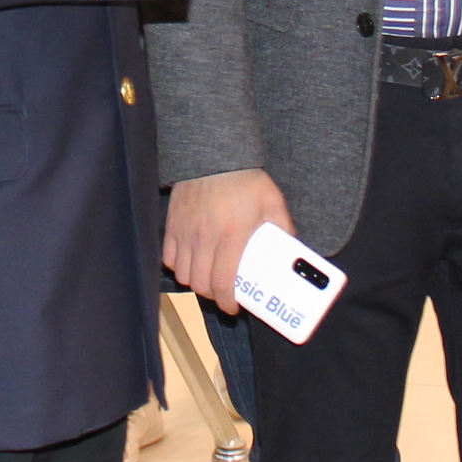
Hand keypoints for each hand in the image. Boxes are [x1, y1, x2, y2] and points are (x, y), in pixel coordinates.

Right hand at [166, 170, 293, 315]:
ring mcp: (185, 231)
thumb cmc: (246, 179)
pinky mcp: (172, 224)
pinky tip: (190, 262)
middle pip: (201, 284)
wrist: (215, 154)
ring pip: (183, 274)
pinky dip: (178, 266)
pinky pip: (168, 257)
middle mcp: (205, 238)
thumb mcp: (272, 202)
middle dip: (213, 295)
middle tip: (223, 294)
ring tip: (208, 278)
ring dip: (196, 282)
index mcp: (232, 236)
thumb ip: (283, 227)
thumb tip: (293, 250)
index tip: (233, 307)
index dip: (227, 302)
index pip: (223, 283)